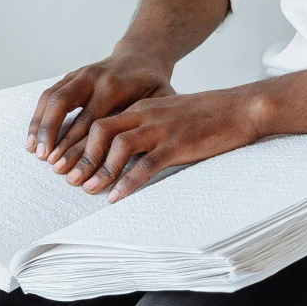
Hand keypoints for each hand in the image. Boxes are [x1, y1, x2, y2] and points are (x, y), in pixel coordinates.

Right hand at [28, 55, 172, 162]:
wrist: (143, 55)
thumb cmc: (153, 84)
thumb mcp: (160, 101)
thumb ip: (146, 123)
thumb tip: (134, 157)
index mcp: (114, 86)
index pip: (91, 122)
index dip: (78, 147)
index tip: (71, 168)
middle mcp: (92, 78)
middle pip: (64, 107)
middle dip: (54, 137)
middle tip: (49, 163)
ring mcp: (79, 74)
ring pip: (51, 99)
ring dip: (40, 126)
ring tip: (35, 151)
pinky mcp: (70, 76)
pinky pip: (48, 95)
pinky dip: (38, 116)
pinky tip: (33, 137)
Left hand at [59, 86, 267, 199]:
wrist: (241, 108)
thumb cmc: (207, 116)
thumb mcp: (169, 117)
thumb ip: (147, 131)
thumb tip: (125, 155)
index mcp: (142, 109)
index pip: (99, 122)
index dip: (78, 143)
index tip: (64, 164)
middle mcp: (146, 115)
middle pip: (100, 129)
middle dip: (80, 155)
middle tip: (68, 178)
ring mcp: (162, 129)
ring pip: (118, 146)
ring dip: (100, 169)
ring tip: (89, 189)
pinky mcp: (178, 145)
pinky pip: (146, 164)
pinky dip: (128, 182)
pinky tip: (116, 197)